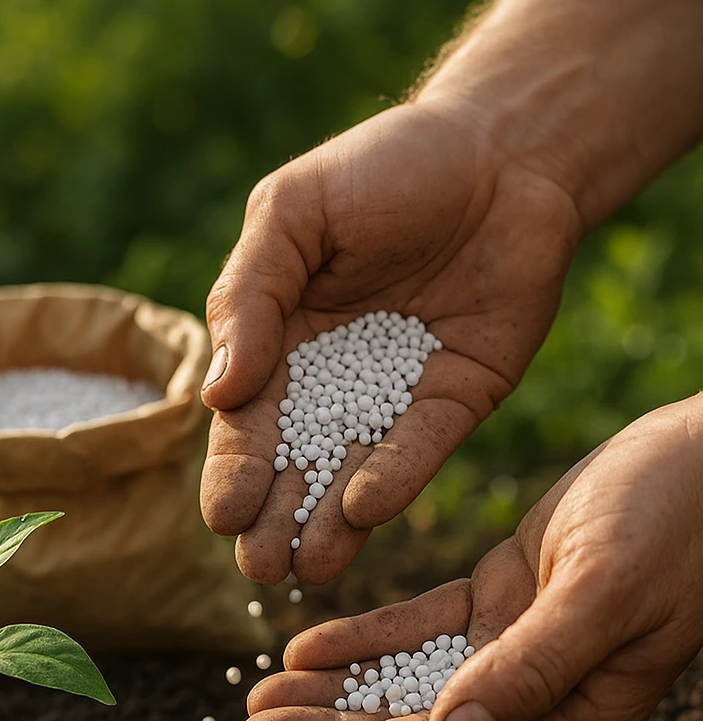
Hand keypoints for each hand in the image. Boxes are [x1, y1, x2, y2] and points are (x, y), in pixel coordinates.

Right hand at [200, 101, 581, 584]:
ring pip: (354, 471)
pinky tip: (365, 510)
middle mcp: (332, 380)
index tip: (222, 516)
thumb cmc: (383, 169)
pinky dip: (396, 477)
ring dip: (329, 521)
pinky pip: (422, 446)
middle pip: (295, 464)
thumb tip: (218, 392)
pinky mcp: (456, 398)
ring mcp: (395, 395)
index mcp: (279, 341)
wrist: (502, 150)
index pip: (247, 421)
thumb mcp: (293, 213)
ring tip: (308, 566)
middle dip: (274, 518)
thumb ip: (249, 295)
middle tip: (259, 570)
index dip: (233, 469)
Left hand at [238, 395, 702, 720]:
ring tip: (261, 693)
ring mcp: (515, 641)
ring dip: (334, 687)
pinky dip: (365, 636)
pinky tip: (307, 642)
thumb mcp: (604, 590)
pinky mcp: (502, 593)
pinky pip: (420, 623)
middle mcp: (536, 689)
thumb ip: (531, 669)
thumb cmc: (681, 521)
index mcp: (572, 711)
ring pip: (406, 676)